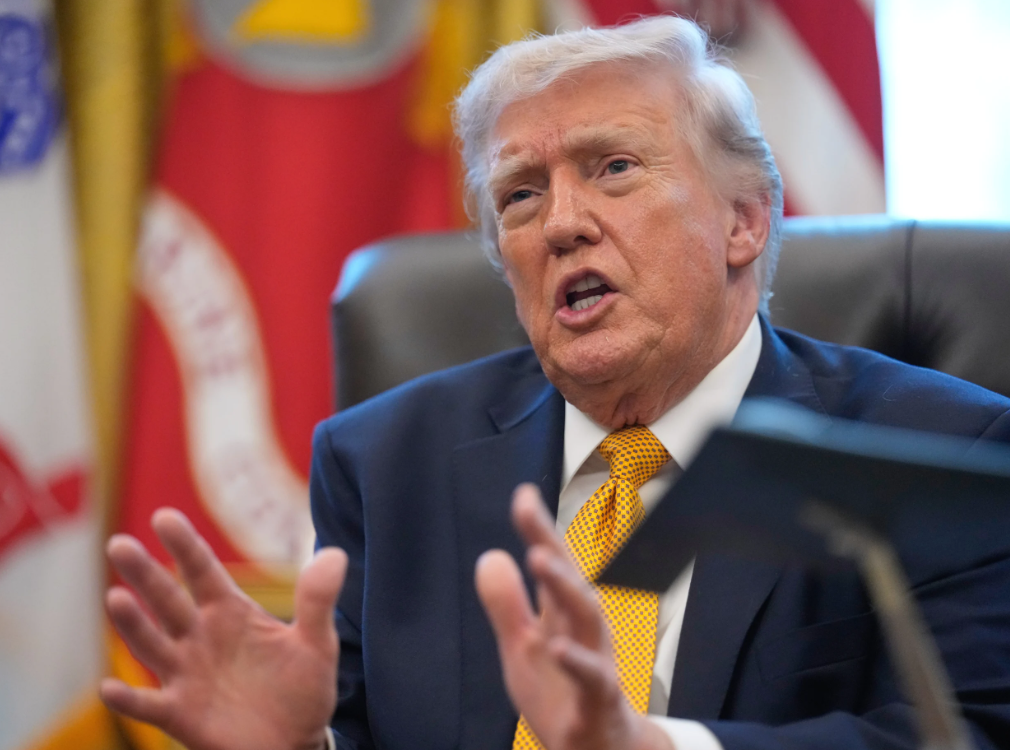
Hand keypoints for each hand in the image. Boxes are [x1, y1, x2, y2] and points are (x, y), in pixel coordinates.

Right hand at [100, 508, 345, 749]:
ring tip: (116, 597)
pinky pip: (149, 705)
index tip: (164, 517)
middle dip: (144, 574)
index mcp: (230, 612)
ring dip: (132, 624)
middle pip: (167, 600)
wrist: (296, 743)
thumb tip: (336, 554)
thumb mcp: (316, 643)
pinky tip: (110, 688)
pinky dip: (129, 699)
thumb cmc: (302, 688)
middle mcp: (200, 637)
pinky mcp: (180, 714)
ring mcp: (186, 674)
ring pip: (152, 644)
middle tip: (119, 543)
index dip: (184, 545)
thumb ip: (318, 600)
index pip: (202, 570)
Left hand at [475, 484, 673, 749]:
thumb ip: (507, 604)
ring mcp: (594, 662)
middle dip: (551, 543)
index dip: (538, 529)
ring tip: (539, 557)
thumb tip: (492, 555)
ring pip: (586, 618)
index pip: (552, 564)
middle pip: (571, 578)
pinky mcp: (597, 702)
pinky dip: (577, 661)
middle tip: (529, 513)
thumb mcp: (523, 647)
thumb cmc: (564, 695)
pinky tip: (557, 646)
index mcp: (563, 614)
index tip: (523, 494)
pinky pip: (591, 678)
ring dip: (565, 585)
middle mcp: (584, 630)